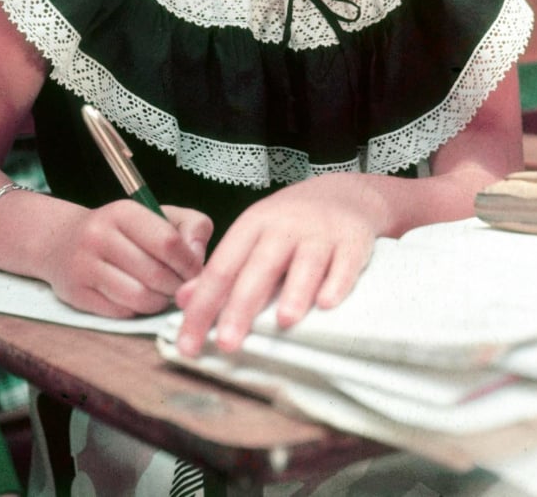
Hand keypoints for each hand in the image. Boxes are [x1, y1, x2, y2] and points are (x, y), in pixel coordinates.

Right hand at [45, 201, 211, 317]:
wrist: (63, 241)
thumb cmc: (123, 230)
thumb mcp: (158, 215)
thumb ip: (191, 227)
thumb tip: (199, 257)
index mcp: (124, 212)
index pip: (168, 242)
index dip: (189, 263)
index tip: (196, 271)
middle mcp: (99, 236)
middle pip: (155, 274)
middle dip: (177, 287)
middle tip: (183, 289)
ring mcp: (85, 266)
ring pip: (139, 297)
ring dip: (159, 302)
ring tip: (164, 295)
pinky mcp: (76, 294)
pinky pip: (121, 312)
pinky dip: (138, 311)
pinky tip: (141, 300)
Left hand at [173, 178, 380, 357]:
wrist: (343, 193)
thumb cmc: (289, 224)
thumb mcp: (251, 236)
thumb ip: (221, 269)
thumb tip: (183, 300)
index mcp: (253, 225)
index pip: (222, 267)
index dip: (203, 305)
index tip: (188, 344)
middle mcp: (284, 226)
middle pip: (260, 267)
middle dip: (242, 306)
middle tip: (228, 343)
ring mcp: (320, 232)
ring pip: (306, 262)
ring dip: (295, 291)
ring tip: (284, 322)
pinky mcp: (353, 240)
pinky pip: (345, 262)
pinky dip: (337, 282)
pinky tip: (328, 304)